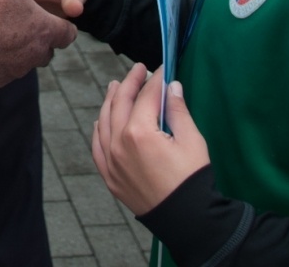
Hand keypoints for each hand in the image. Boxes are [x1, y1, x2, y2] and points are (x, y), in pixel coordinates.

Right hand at [0, 0, 77, 88]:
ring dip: (18, 49)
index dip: (62, 22)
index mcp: (43, 30)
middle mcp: (32, 54)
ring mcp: (13, 70)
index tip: (52, 14)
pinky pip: (3, 71)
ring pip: (25, 61)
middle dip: (40, 37)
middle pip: (47, 50)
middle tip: (22, 20)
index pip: (67, 33)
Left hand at [93, 64, 210, 215]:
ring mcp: (111, 160)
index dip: (156, 79)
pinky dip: (99, 128)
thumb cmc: (192, 180)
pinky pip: (97, 145)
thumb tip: (171, 86)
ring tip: (115, 86)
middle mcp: (119, 143)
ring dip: (110, 101)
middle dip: (130, 83)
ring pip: (104, 121)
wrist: (186, 219)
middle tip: (139, 70)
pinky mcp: (109, 176)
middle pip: (120, 103)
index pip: (146, 96)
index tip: (163, 69)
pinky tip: (101, 119)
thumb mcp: (192, 140)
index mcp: (140, 132)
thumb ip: (178, 110)